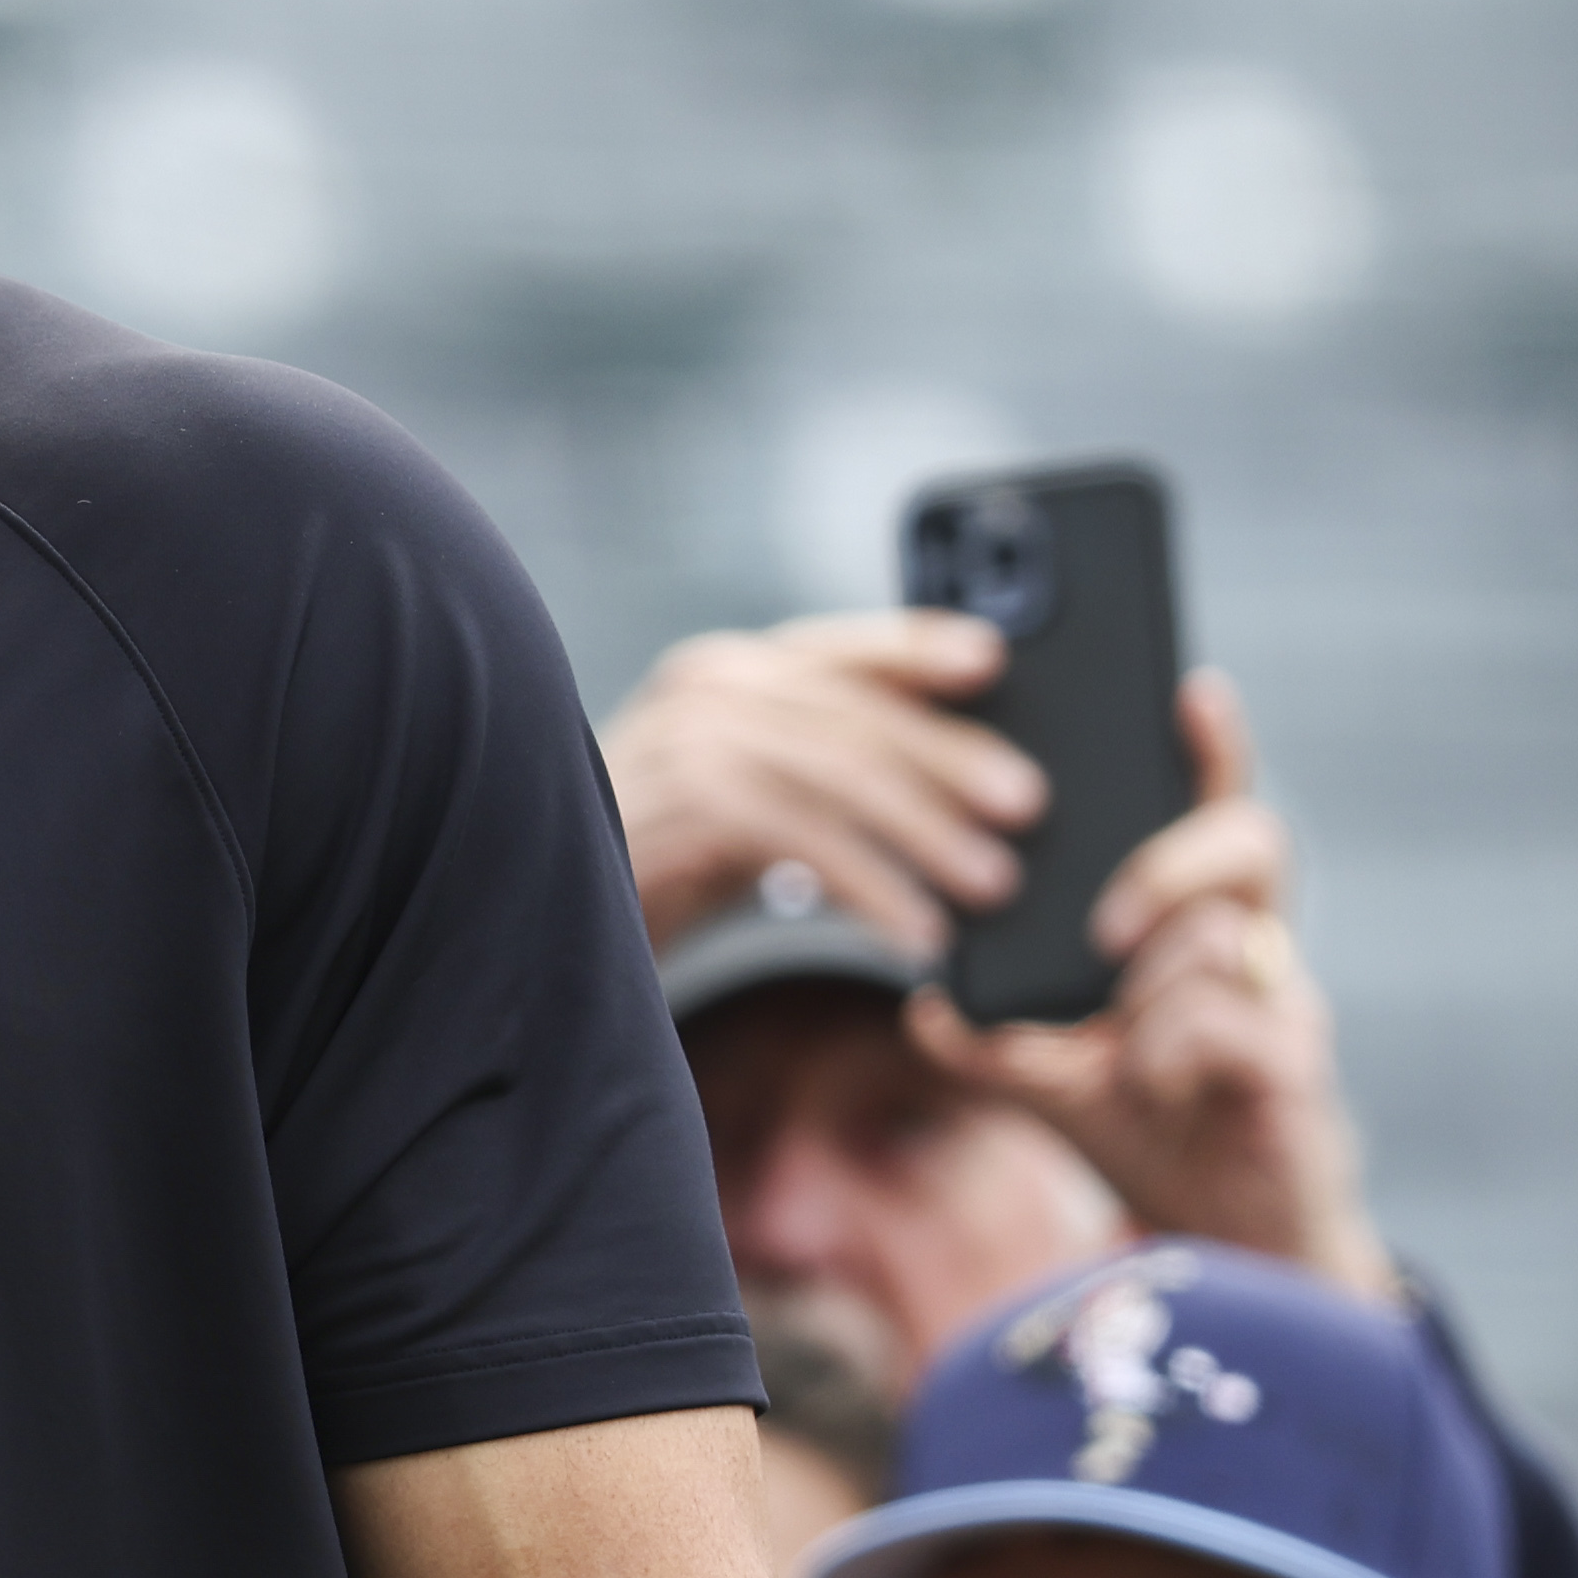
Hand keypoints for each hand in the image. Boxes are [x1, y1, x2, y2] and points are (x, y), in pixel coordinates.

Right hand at [600, 610, 1046, 954]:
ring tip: (992, 884)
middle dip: (949, 756)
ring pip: (834, 769)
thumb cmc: (671, 865)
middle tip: (1031, 807)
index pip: (840, 645)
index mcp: (726, 673)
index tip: (996, 660)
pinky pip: (797, 837)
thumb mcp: (753, 801)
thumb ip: (823, 771)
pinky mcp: (672, 811)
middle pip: (852, 710)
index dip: (917, 645)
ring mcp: (680, 744)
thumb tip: (967, 780)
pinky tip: (917, 932)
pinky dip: (869, 885)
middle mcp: (700, 689)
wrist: (547, 924)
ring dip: (923, 830)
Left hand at [903, 675, 1397, 1303]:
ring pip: (1225, 936)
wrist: (1222, 1240)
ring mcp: (1283, 1003)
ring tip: (1128, 1055)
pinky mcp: (1298, 1066)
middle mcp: (1250, 949)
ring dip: (1155, 993)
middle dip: (1168, 867)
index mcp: (1190, 928)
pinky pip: (1232, 1021)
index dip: (1211, 751)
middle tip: (1108, 932)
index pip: (1209, 813)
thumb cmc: (1147, 1130)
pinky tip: (1154, 1084)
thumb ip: (991, 1036)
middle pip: (1246, 845)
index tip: (1193, 687)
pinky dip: (1171, 1051)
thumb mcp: (1047, 1077)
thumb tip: (927, 1001)